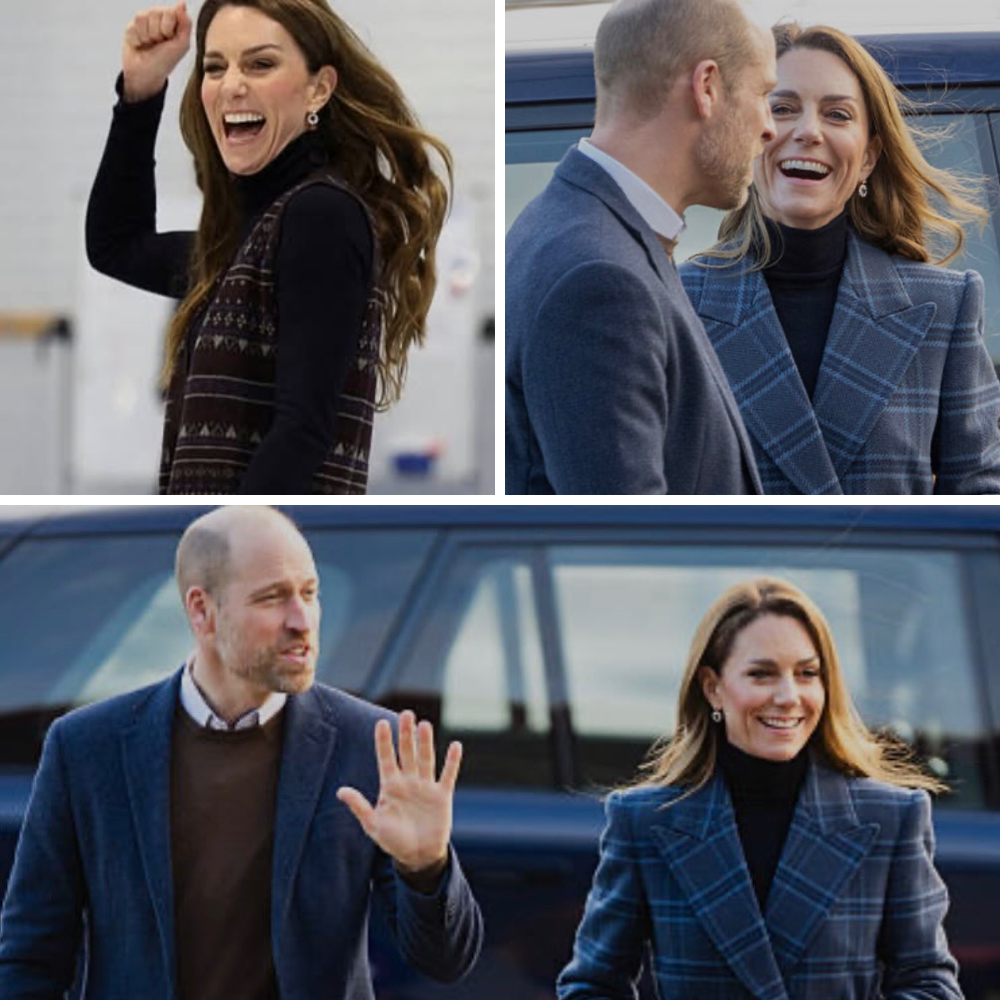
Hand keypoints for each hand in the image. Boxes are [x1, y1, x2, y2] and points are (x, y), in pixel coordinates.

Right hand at [122, 2, 192, 102]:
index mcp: (173, 20)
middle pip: (155, 12)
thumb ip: (185, 23)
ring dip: (147, 36)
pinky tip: (140, 45)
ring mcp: (144, 20)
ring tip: (150, 44)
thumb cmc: (166, 60)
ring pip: (142, 17)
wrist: (146, 73)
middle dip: (158, 32)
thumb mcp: (181, 45)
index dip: (168, 28)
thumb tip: (182, 2)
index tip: (170, 39)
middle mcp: (159, 17)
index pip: (170, 11)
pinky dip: (137, 40)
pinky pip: (133, 26)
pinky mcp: (131, 26)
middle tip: (159, 43)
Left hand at [337, 711, 461, 877]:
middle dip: (406, 734)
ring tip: (424, 724)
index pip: (386, 759)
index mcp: (390, 786)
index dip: (383, 742)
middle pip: (407, 753)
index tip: (381, 723)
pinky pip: (447, 775)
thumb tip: (340, 791)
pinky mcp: (442, 795)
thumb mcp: (373, 824)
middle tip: (406, 714)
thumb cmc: (393, 840)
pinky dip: (452, 762)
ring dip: (425, 743)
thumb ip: (359, 806)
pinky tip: (455, 746)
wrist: (417, 855)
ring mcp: (425, 787)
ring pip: (425, 759)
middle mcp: (408, 781)